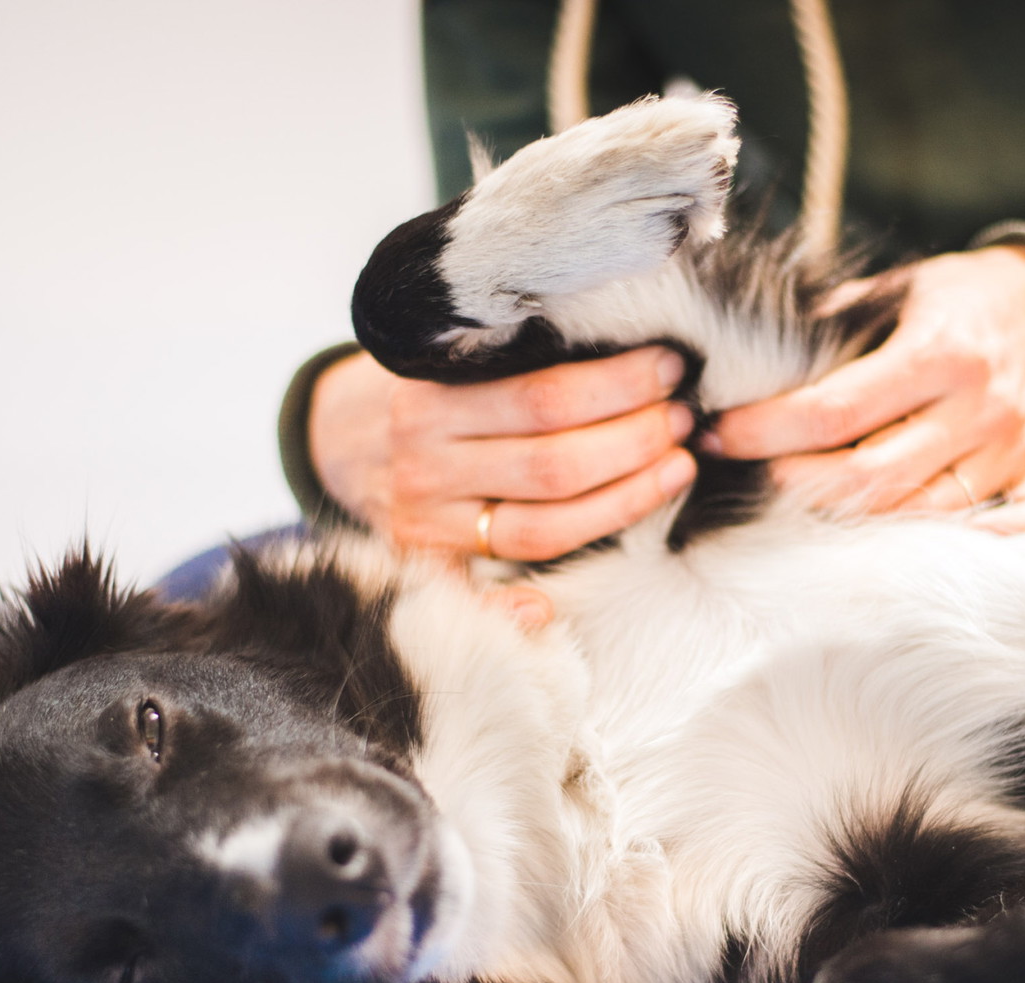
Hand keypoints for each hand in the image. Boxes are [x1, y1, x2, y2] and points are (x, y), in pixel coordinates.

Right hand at [311, 346, 697, 560]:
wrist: (340, 436)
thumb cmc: (427, 385)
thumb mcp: (450, 352)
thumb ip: (513, 350)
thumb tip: (623, 336)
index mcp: (428, 399)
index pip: (541, 400)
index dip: (617, 387)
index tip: (668, 366)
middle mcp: (423, 464)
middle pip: (552, 466)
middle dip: (633, 441)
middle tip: (684, 417)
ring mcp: (426, 522)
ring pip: (542, 527)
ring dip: (624, 500)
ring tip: (677, 464)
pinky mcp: (429, 565)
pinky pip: (484, 593)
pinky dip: (520, 604)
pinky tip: (559, 598)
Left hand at [706, 244, 1024, 533]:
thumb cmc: (958, 296)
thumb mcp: (896, 287)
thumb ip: (830, 323)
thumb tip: (742, 355)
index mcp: (938, 352)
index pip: (835, 410)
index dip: (766, 429)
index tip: (720, 432)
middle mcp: (978, 408)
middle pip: (872, 477)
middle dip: (797, 485)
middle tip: (753, 474)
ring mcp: (1011, 449)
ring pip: (925, 514)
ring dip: (857, 521)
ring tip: (804, 505)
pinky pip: (1022, 526)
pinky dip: (977, 543)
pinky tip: (915, 543)